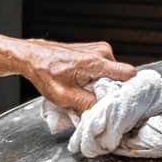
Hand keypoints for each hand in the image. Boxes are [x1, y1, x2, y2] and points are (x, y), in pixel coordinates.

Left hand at [19, 39, 135, 110]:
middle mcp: (102, 52)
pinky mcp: (96, 51)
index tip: (120, 101)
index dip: (127, 90)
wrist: (33, 57)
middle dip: (111, 91)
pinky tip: (84, 83)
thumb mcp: (64, 96)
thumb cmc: (45, 73)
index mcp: (95, 62)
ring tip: (86, 90)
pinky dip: (98, 78)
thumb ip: (87, 104)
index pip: (128, 74)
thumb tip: (103, 111)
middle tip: (95, 99)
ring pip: (113, 74)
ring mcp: (100, 50)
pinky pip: (106, 69)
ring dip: (103, 85)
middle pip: (121, 77)